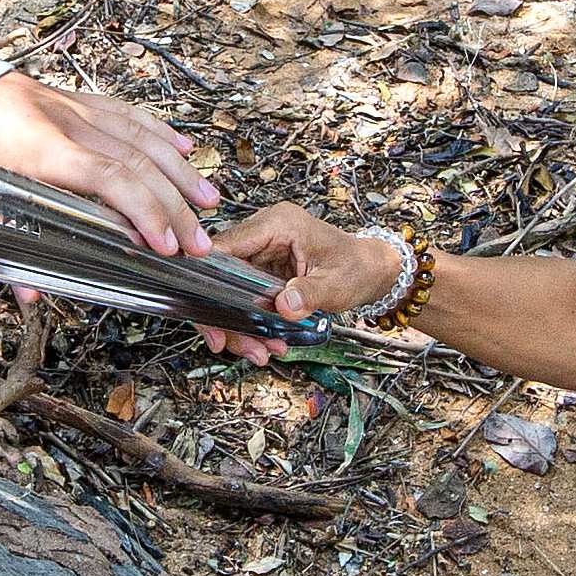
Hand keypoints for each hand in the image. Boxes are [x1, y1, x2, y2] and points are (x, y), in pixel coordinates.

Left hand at [0, 71, 217, 255]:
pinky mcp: (77, 99)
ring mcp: (75, 108)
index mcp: (38, 149)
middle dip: (174, 206)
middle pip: (137, 163)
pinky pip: (128, 114)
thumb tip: (30, 294)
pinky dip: (160, 133)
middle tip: (199, 244)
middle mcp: (65, 124)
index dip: (143, 212)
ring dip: (179, 171)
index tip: (165, 244)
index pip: (108, 179)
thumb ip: (2, 245)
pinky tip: (184, 150)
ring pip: (142, 136)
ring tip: (209, 202)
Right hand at [205, 201, 408, 359]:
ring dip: (239, 325)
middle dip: (225, 314)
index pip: (225, 246)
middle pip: (221, 274)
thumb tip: (283, 306)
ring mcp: (262, 252)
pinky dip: (250, 323)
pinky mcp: (263, 270)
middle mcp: (264, 233)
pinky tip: (265, 342)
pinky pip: (244, 297)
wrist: (370, 271)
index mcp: (278, 223)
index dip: (206, 278)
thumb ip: (309, 295)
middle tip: (229, 345)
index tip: (205, 312)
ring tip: (258, 351)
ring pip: (229, 291)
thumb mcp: (336, 284)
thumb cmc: (357, 268)